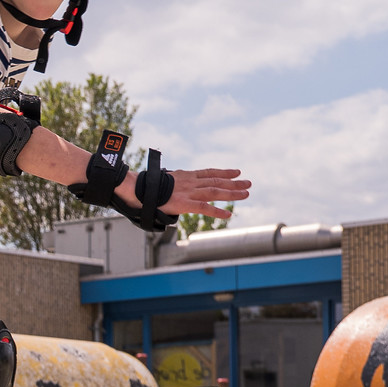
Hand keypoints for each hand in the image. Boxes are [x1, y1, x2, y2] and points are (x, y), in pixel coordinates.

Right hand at [126, 166, 249, 218]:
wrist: (138, 189)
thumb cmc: (147, 186)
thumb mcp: (163, 180)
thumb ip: (173, 184)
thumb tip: (173, 190)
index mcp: (186, 176)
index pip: (209, 172)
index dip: (224, 172)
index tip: (236, 171)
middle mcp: (191, 182)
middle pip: (217, 180)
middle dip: (234, 182)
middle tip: (248, 183)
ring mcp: (189, 192)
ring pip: (215, 191)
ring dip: (232, 193)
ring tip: (246, 193)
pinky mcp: (185, 203)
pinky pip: (204, 207)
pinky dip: (217, 211)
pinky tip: (228, 214)